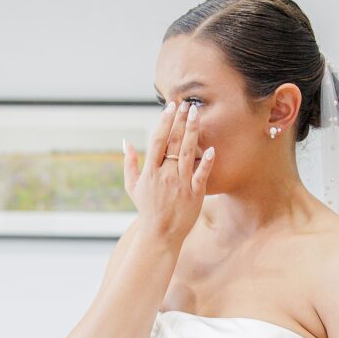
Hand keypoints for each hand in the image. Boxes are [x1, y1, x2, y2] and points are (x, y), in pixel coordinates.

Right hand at [123, 101, 214, 245]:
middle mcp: (165, 175)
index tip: (170, 107)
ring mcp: (181, 184)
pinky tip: (211, 148)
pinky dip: (207, 162)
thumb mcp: (132, 187)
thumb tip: (126, 142)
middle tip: (187, 103)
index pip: (158, 141)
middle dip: (180, 121)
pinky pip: (202, 175)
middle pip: (174, 142)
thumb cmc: (146, 209)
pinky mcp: (194, 194)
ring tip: (197, 114)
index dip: (164, 122)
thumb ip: (129, 163)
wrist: (160, 234)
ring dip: (192, 131)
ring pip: (188, 153)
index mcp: (150, 172)